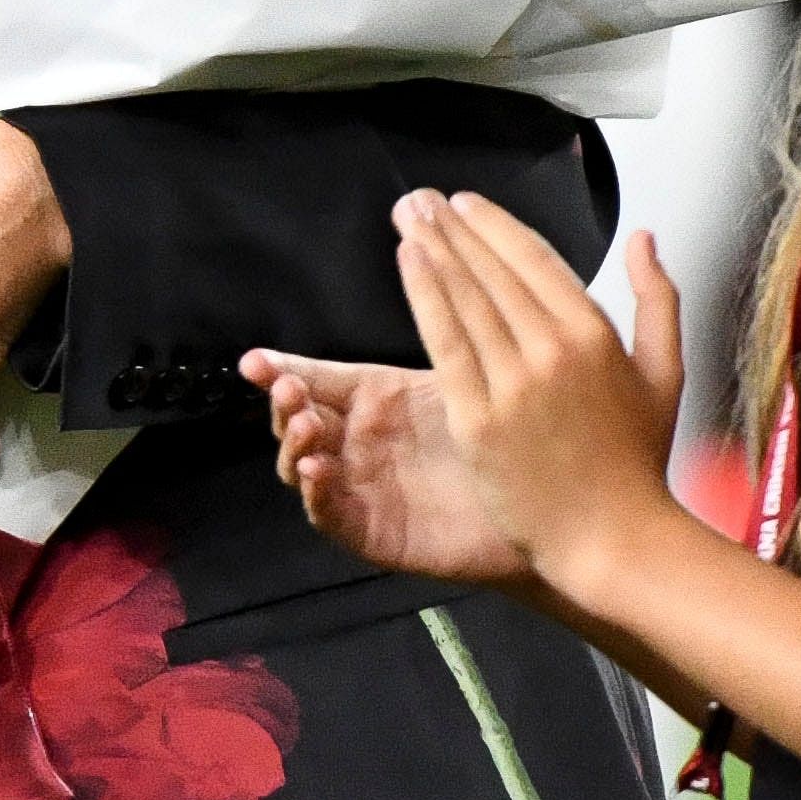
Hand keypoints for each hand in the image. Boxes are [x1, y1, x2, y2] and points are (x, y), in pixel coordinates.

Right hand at [248, 352, 524, 582]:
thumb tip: (410, 266)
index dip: (280, 370)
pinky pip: (329, 515)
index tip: (253, 361)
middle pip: (296, 422)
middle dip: (284, 405)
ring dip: (293, 446)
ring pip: (302, 468)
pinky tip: (318, 471)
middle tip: (287, 388)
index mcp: (371, 401)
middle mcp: (356, 443)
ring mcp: (360, 488)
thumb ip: (428, 336)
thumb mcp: (458, 380)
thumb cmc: (504, 437)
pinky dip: (316, 494)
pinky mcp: (371, 533)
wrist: (547, 503)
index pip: (312, 380)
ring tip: (305, 427)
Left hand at [398, 206, 685, 580]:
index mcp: (595, 335)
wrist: (612, 536)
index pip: (536, 259)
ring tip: (406, 217)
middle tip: (419, 200)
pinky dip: (424, 297)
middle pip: (493, 272)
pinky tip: (408, 263)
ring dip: (432, 250)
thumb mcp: (666, 373)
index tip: (466, 204)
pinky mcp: (478, 420)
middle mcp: (553, 350)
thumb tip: (644, 239)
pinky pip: (445, 344)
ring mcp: (514, 384)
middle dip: (453, 228)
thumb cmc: (635, 463)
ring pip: (466, 299)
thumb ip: (657, 299)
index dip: (495, 226)